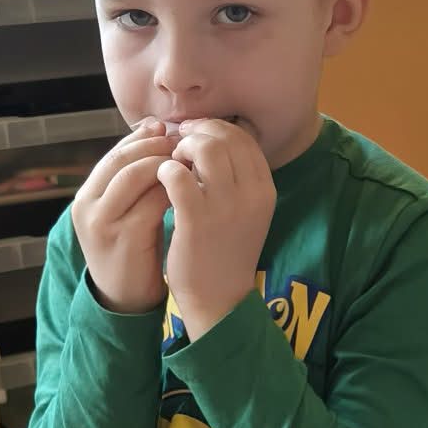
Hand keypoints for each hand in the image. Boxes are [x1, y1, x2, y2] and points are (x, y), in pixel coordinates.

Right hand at [71, 121, 174, 313]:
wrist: (125, 299)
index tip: (167, 129)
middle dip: (155, 146)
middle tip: (182, 141)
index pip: (114, 154)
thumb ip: (134, 182)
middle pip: (122, 160)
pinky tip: (191, 187)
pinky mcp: (125, 239)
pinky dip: (173, 190)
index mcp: (86, 196)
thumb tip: (156, 134)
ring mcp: (103, 223)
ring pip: (135, 176)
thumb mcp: (124, 213)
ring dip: (165, 164)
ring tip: (188, 161)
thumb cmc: (132, 251)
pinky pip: (152, 203)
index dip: (142, 138)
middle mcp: (87, 206)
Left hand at [159, 119, 276, 338]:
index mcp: (265, 190)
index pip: (244, 138)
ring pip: (203, 148)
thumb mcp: (246, 213)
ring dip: (181, 149)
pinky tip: (161, 181)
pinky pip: (176, 174)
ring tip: (171, 164)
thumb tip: (210, 138)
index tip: (196, 135)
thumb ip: (236, 178)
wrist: (219, 299)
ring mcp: (225, 206)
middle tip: (179, 145)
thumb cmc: (225, 253)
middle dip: (197, 133)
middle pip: (225, 137)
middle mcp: (251, 194)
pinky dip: (165, 170)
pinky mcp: (196, 219)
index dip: (217, 129)